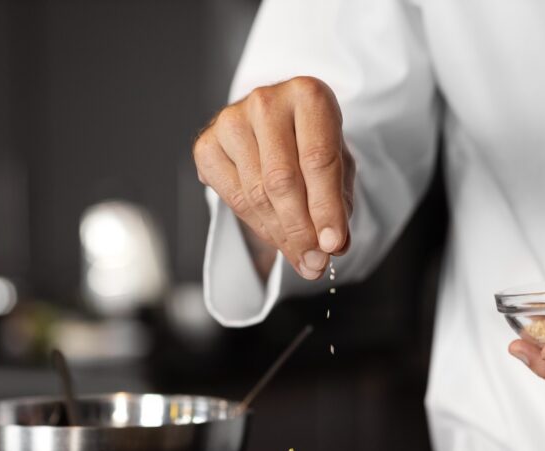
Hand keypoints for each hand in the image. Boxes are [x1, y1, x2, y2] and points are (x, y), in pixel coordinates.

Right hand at [193, 76, 353, 279]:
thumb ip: (338, 203)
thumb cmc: (311, 143)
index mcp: (307, 95)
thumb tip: (333, 247)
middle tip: (315, 262)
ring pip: (255, 193)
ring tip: (301, 255)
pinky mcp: (206, 143)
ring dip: (280, 234)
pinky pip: (232, 198)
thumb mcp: (337, 167)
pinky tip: (274, 233)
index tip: (332, 246)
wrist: (276, 125)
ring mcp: (230, 120)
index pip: (318, 159)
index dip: (326, 208)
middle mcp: (265, 100)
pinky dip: (256, 224)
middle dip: (300, 230)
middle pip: (282, 180)